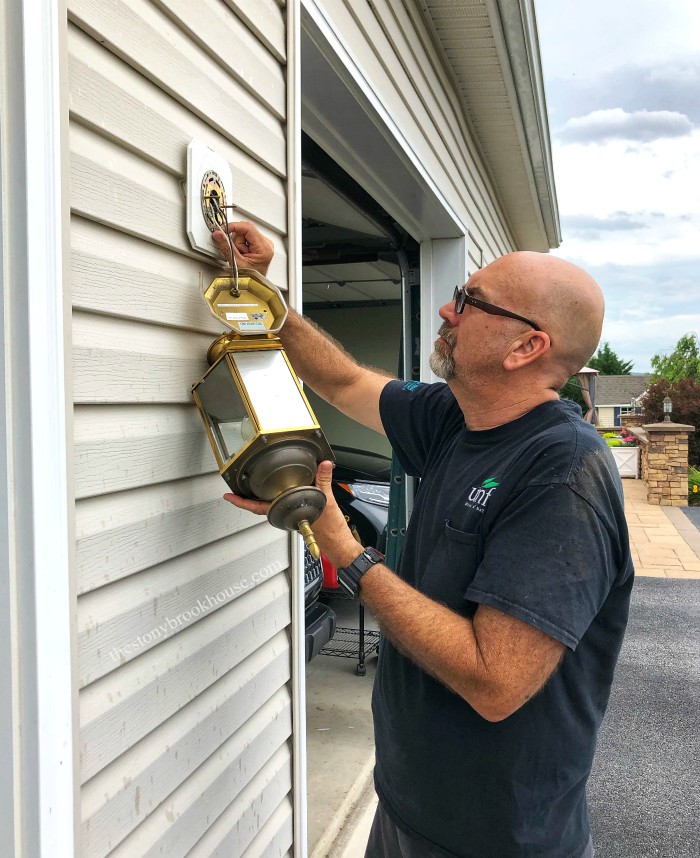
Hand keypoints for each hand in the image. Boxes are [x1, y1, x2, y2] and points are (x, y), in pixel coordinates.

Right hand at [212, 220, 273, 275]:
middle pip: (246, 230)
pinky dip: (241, 245)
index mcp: (264, 248)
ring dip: (238, 243)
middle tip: (237, 252)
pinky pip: (246, 238)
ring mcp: (264, 244)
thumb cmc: (249, 278)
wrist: (254, 286)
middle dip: (236, 239)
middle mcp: (266, 244)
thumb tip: (219, 235)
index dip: (234, 226)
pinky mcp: (260, 245)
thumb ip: (226, 247)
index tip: (223, 230)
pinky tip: (243, 254)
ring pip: (245, 234)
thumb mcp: (236, 263)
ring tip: (241, 256)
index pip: (248, 227)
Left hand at [223, 461, 360, 569]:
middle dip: (247, 498)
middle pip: (261, 506)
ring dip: (261, 497)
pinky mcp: (298, 515)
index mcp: (288, 512)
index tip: (229, 496)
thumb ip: (324, 480)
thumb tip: (323, 465)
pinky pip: (283, 504)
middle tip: (235, 489)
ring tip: (253, 486)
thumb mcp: (327, 500)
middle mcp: (286, 515)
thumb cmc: (331, 530)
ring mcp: (291, 516)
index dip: (242, 502)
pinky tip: (280, 489)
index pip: (259, 507)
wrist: (338, 543)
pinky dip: (278, 496)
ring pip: (271, 505)